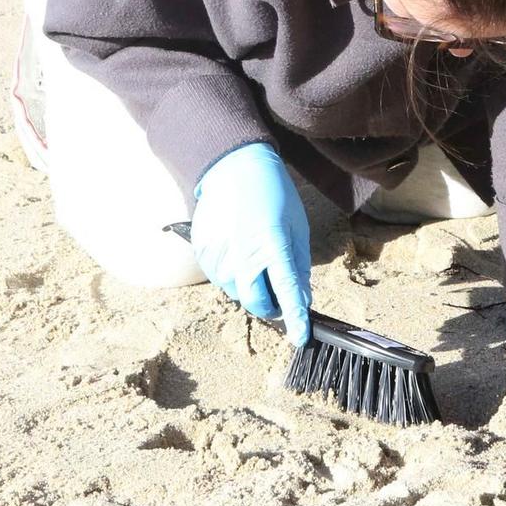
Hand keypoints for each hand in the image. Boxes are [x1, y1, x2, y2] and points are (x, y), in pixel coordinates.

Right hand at [190, 142, 312, 345]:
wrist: (234, 167)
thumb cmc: (274, 194)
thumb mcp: (297, 227)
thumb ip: (299, 267)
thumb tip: (302, 299)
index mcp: (272, 246)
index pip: (286, 293)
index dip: (296, 319)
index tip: (301, 337)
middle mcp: (242, 255)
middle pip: (257, 303)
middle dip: (271, 306)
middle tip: (279, 294)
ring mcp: (218, 255)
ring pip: (237, 292)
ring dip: (251, 286)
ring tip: (255, 257)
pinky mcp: (202, 253)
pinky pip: (220, 278)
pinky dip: (233, 273)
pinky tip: (238, 249)